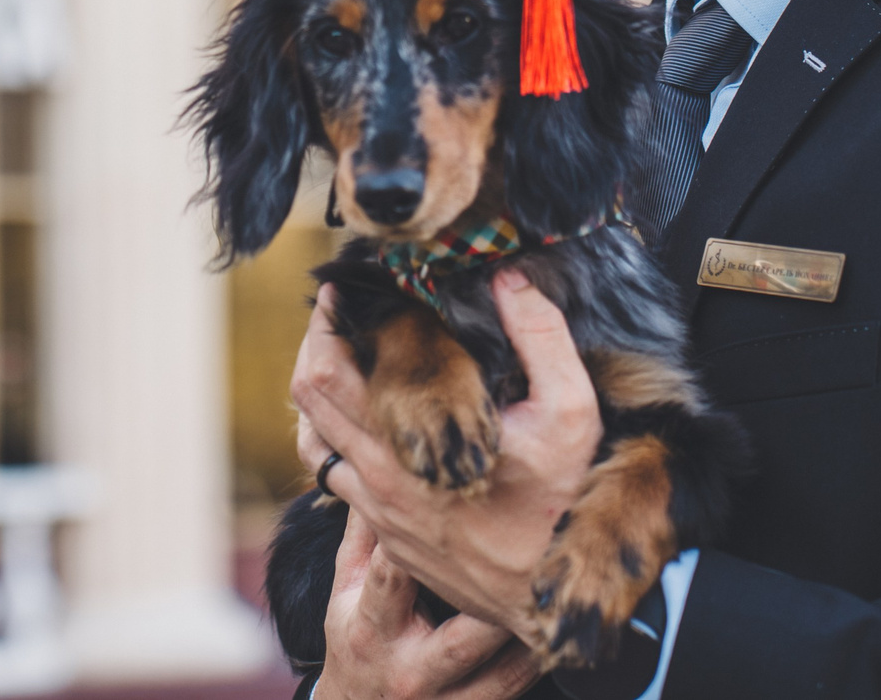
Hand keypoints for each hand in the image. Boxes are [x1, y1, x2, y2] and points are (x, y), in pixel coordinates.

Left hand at [293, 267, 603, 638]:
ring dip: (326, 392)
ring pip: (318, 441)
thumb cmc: (567, 505)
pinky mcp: (389, 539)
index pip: (327, 371)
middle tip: (343, 307)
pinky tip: (380, 414)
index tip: (348, 283)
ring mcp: (378, 514)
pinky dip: (345, 436)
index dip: (329, 320)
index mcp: (404, 447)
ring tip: (352, 354)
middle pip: (309, 399)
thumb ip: (540, 336)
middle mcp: (377, 482)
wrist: (558, 604)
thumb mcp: (572, 412)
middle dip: (319, 341)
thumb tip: (507, 276)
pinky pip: (341, 478)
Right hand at [315, 508, 542, 699]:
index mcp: (373, 627)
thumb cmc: (356, 636)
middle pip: (464, 633)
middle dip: (500, 592)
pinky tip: (560, 621)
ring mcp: (448, 699)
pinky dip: (541, 654)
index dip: (424, 536)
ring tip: (560, 582)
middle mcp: (412, 669)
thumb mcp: (346, 585)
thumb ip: (364, 527)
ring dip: (534, 625)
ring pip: (504, 668)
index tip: (459, 497)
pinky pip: (518, 688)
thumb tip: (380, 459)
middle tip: (535, 546)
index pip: (394, 578)